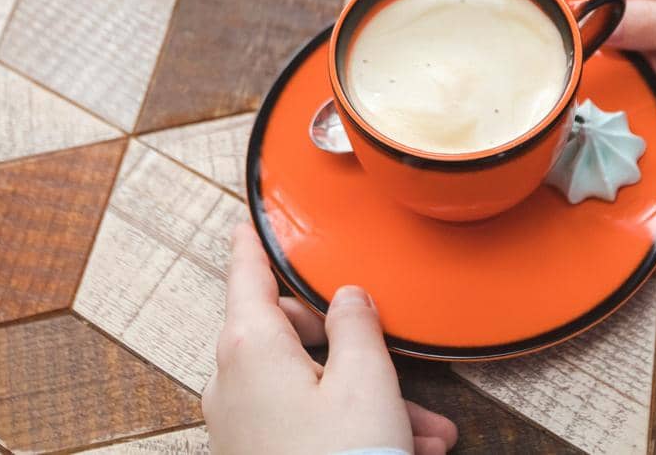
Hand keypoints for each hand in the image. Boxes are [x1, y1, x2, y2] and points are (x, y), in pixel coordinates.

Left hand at [204, 223, 457, 454]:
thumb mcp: (366, 382)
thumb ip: (357, 326)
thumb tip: (348, 298)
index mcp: (250, 347)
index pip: (247, 275)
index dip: (252, 245)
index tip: (246, 223)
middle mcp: (233, 381)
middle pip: (289, 333)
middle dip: (351, 345)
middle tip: (394, 358)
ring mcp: (240, 425)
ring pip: (307, 387)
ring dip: (363, 396)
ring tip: (422, 427)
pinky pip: (303, 424)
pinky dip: (346, 425)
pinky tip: (403, 447)